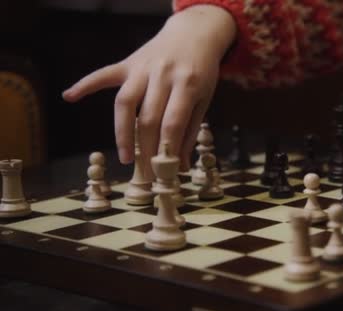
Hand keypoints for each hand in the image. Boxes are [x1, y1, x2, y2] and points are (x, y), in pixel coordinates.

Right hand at [63, 5, 235, 171]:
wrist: (193, 35)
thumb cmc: (201, 72)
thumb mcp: (204, 99)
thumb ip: (190, 131)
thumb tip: (180, 166)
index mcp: (187, 83)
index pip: (172, 122)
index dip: (166, 149)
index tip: (163, 172)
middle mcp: (163, 74)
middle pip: (148, 118)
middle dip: (146, 149)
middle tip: (146, 174)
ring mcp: (143, 68)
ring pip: (125, 102)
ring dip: (122, 133)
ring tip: (126, 157)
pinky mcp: (128, 63)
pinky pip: (104, 75)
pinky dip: (85, 85)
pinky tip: (70, 96)